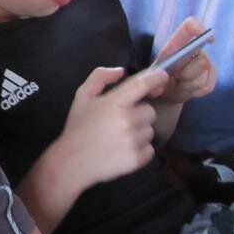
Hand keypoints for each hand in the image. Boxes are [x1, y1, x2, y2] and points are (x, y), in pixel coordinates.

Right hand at [58, 66, 167, 186]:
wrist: (71, 162)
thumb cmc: (78, 128)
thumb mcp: (82, 96)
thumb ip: (100, 77)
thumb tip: (121, 71)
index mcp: (114, 104)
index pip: (142, 84)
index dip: (156, 78)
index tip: (162, 76)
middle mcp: (127, 121)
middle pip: (150, 111)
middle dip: (139, 113)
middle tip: (121, 121)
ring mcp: (133, 141)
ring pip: (150, 130)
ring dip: (139, 132)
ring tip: (119, 137)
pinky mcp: (137, 159)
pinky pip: (150, 149)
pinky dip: (140, 149)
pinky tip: (123, 149)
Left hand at [151, 18, 216, 103]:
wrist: (164, 92)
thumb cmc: (157, 79)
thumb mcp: (149, 77)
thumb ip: (150, 79)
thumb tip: (159, 84)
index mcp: (175, 44)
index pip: (190, 26)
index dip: (200, 29)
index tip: (210, 40)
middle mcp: (193, 49)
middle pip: (202, 59)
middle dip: (188, 74)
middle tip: (177, 79)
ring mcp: (204, 62)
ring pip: (205, 75)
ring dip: (190, 85)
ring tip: (181, 84)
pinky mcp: (210, 76)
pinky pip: (208, 86)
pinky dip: (197, 92)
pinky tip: (188, 89)